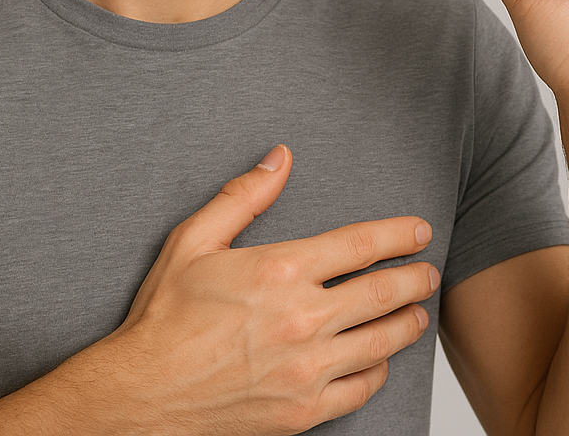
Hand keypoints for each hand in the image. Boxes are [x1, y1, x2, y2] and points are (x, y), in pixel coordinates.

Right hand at [97, 145, 437, 434]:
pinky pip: (361, 389)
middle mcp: (303, 319)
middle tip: (428, 270)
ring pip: (382, 341)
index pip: (360, 244)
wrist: (141, 395)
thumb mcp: (194, 240)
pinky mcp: (303, 412)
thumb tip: (280, 158)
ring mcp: (307, 370)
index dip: (398, 235)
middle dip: (415, 277)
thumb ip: (244, 195)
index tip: (419, 231)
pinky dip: (379, 370)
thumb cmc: (165, 317)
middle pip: (384, 292)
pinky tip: (380, 359)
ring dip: (408, 322)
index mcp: (281, 270)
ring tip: (417, 310)